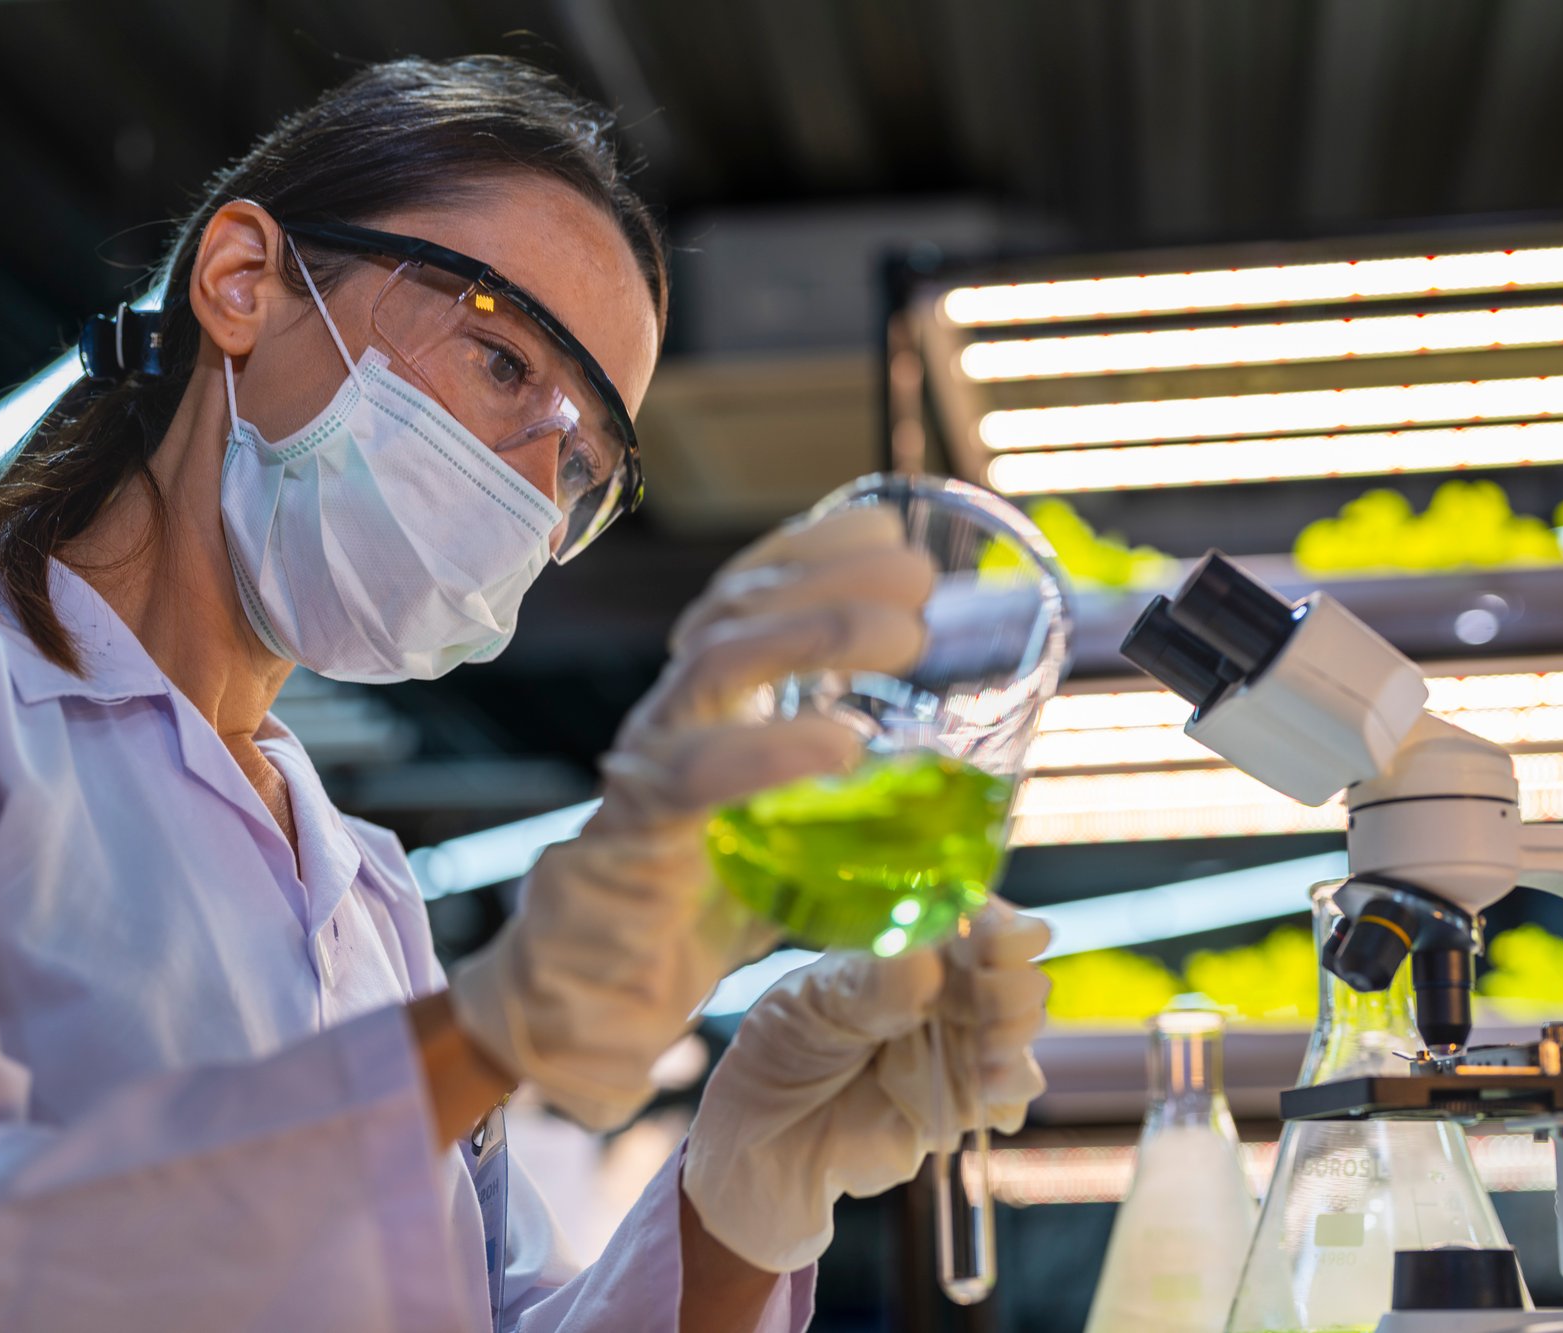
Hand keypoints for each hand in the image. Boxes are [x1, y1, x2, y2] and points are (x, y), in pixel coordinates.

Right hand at [447, 507, 935, 1129]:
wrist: (595, 1001)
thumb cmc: (698, 916)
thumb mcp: (795, 847)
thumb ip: (861, 817)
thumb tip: (967, 805)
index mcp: (705, 708)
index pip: (744, 597)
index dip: (809, 549)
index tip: (886, 529)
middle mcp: (673, 718)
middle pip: (738, 606)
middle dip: (830, 571)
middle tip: (917, 573)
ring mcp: (650, 765)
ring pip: (719, 662)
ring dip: (818, 632)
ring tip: (905, 631)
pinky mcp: (639, 830)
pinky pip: (701, 772)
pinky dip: (774, 749)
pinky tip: (843, 743)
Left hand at [682, 902, 1051, 1272]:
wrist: (768, 1141)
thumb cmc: (783, 1049)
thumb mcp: (815, 1006)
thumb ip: (872, 989)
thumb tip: (925, 962)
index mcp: (908, 942)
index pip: (970, 915)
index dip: (997, 925)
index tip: (1004, 943)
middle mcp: (942, 984)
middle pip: (1009, 967)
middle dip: (1011, 985)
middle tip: (991, 1010)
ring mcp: (958, 1039)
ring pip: (1020, 1023)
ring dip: (1016, 1034)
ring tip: (986, 1056)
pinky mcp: (964, 1095)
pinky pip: (1011, 1087)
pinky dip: (1010, 1088)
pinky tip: (987, 1093)